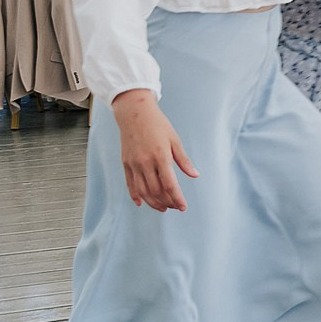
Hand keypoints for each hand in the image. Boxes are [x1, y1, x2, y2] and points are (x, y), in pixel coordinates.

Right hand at [114, 90, 196, 211]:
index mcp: (160, 156)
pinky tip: (142, 203)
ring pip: (142, 191)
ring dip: (153, 202)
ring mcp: (133, 164)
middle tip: (176, 207)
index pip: (169, 184)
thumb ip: (183, 160)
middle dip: (167, 202)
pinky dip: (135, 195)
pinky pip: (130, 184)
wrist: (134, 113)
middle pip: (156, 190)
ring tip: (163, 207)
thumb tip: (195, 175)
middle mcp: (145, 162)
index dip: (177, 198)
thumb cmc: (158, 125)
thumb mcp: (174, 140)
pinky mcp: (125, 163)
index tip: (183, 207)